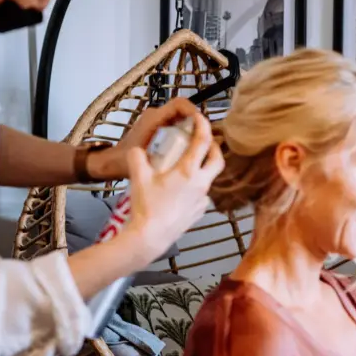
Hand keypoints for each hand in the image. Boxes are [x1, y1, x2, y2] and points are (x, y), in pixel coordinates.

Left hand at [88, 98, 200, 180]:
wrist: (110, 163)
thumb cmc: (124, 162)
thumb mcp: (147, 159)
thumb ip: (166, 154)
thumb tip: (191, 154)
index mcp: (153, 118)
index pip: (179, 104)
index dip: (194, 111)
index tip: (203, 127)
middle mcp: (156, 115)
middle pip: (184, 111)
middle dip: (197, 123)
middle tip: (206, 140)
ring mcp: (157, 121)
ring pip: (182, 118)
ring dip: (193, 129)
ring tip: (201, 146)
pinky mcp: (159, 127)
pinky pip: (177, 125)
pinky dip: (186, 134)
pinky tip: (190, 149)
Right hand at [121, 111, 224, 261]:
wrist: (150, 238)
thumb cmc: (145, 207)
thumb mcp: (137, 178)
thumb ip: (137, 158)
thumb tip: (138, 150)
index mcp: (187, 171)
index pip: (202, 141)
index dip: (203, 125)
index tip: (200, 117)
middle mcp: (200, 183)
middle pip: (218, 159)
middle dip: (214, 147)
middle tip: (205, 141)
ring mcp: (202, 199)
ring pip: (210, 179)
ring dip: (204, 169)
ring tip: (189, 166)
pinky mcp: (199, 213)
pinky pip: (202, 196)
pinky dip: (196, 188)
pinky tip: (183, 190)